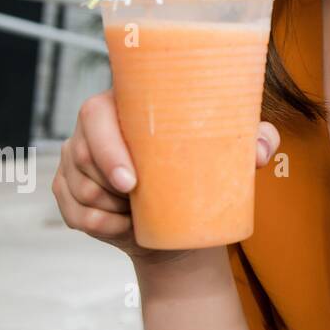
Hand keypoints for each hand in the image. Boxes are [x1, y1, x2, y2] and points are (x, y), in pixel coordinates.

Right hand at [52, 89, 280, 265]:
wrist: (183, 220)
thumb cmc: (206, 168)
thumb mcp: (234, 154)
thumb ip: (258, 140)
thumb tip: (261, 151)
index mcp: (126, 103)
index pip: (96, 114)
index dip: (107, 148)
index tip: (132, 181)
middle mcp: (93, 127)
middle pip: (82, 153)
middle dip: (107, 183)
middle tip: (137, 200)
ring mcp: (76, 159)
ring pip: (78, 186)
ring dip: (107, 207)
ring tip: (139, 209)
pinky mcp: (68, 190)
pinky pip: (74, 214)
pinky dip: (100, 225)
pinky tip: (124, 226)